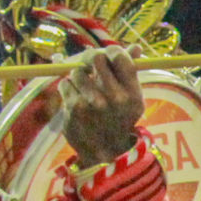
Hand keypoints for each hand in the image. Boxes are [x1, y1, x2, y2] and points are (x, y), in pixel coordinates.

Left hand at [61, 46, 146, 167]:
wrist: (104, 153)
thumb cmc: (118, 120)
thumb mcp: (131, 98)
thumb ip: (130, 72)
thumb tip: (135, 47)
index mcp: (132, 93)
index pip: (119, 56)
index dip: (111, 52)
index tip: (106, 58)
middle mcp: (114, 97)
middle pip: (95, 58)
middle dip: (90, 61)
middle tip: (90, 69)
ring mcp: (92, 102)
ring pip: (76, 71)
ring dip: (78, 78)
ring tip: (84, 90)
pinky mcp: (73, 108)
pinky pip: (64, 84)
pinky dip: (68, 89)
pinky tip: (76, 99)